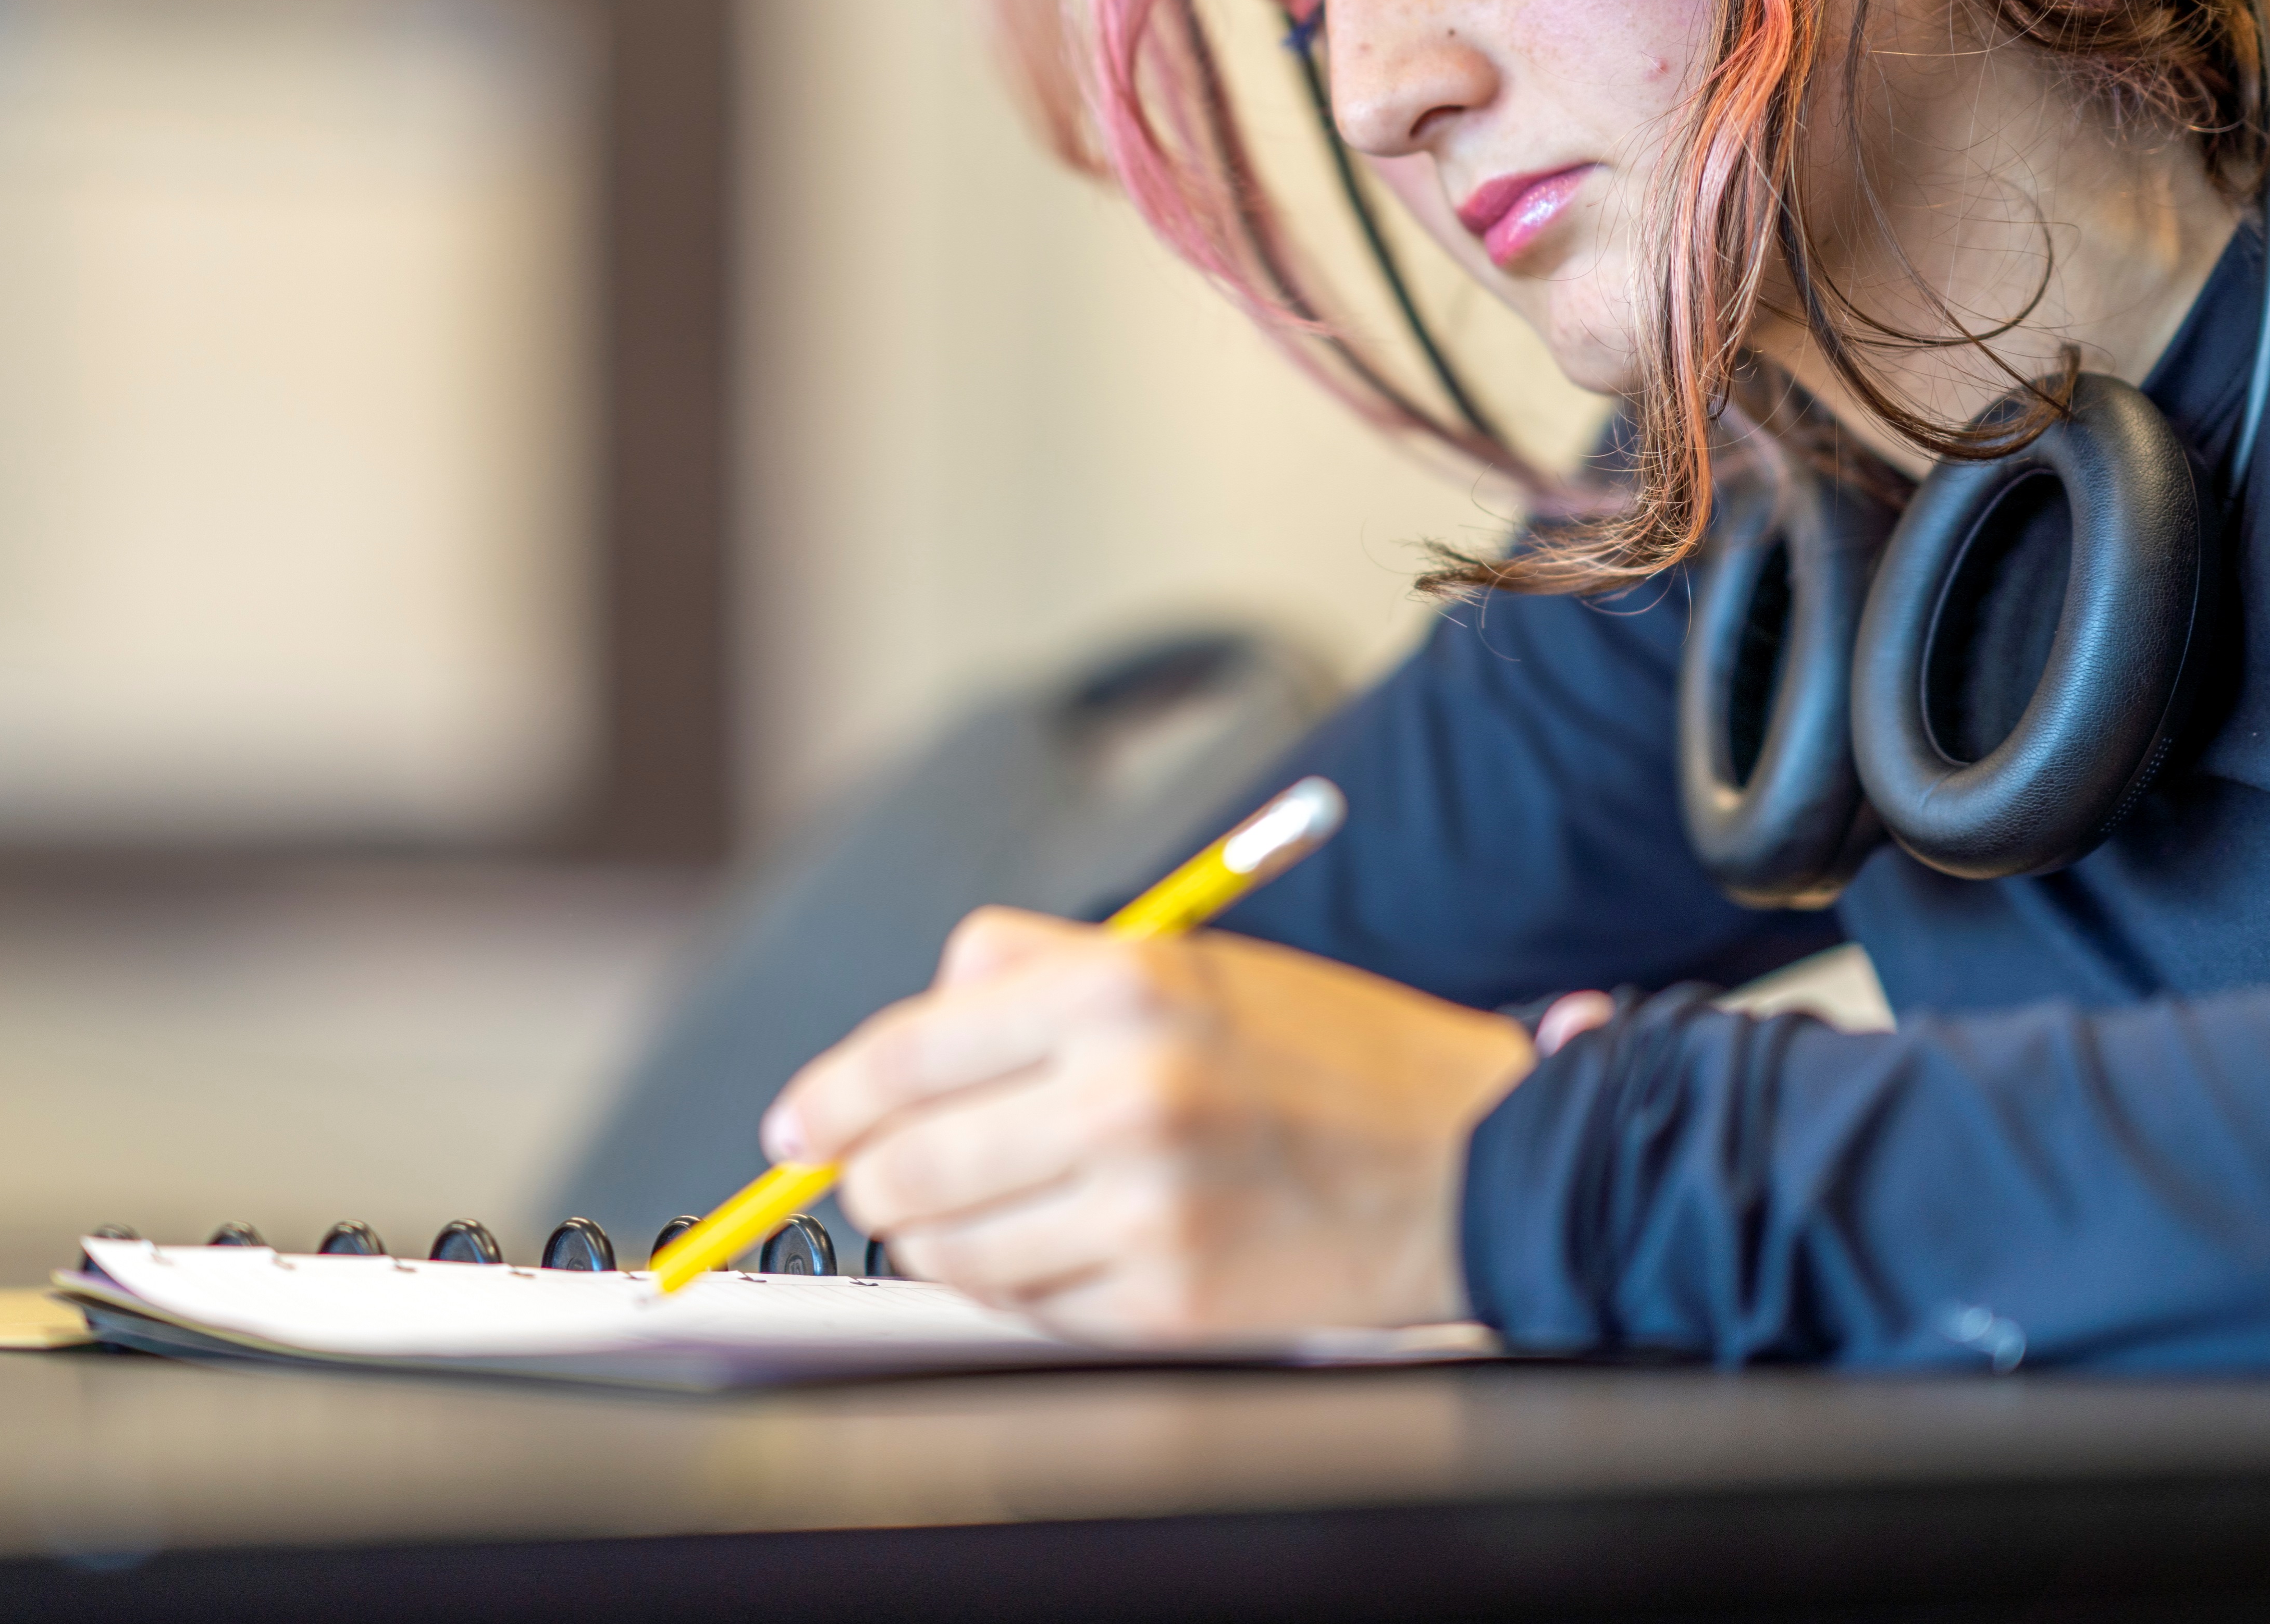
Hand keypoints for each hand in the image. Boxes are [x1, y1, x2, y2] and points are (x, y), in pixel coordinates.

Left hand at [761, 907, 1536, 1341]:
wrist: (1474, 1160)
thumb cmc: (1318, 1053)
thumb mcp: (1179, 960)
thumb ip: (1026, 980)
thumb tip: (888, 1060)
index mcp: (1118, 986)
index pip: (903, 1055)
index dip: (827, 1101)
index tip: (795, 1127)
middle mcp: (1124, 1094)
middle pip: (904, 1166)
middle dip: (879, 1177)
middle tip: (892, 1174)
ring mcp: (1146, 1209)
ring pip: (949, 1249)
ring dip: (947, 1236)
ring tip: (1006, 1206)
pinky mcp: (1170, 1304)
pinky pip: (1026, 1309)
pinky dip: (1023, 1285)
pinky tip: (1077, 1245)